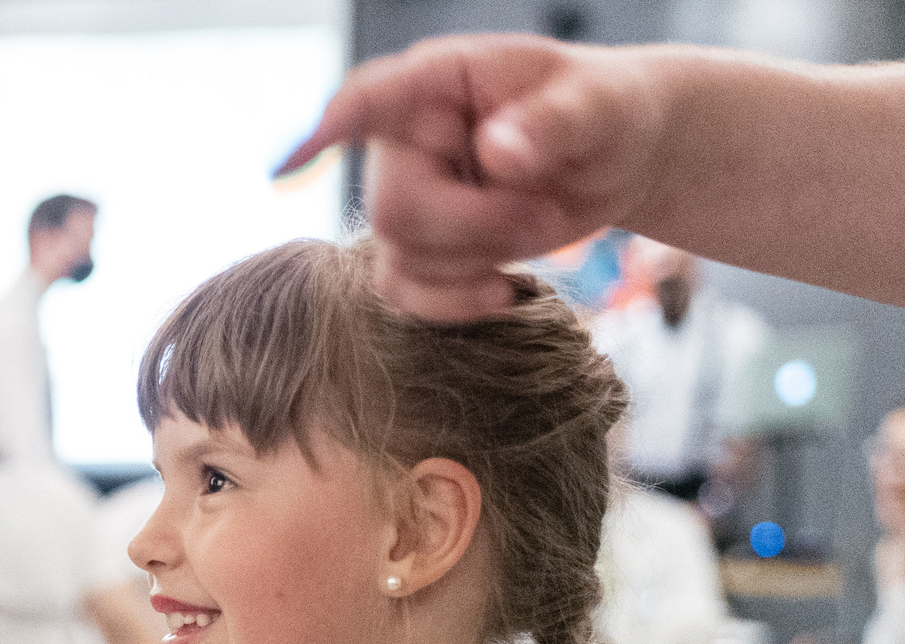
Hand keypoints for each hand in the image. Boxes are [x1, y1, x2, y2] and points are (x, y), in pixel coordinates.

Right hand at [282, 35, 669, 320]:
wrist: (616, 157)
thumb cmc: (609, 113)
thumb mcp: (602, 107)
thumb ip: (556, 121)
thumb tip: (497, 151)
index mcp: (440, 80)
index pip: (372, 98)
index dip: (329, 129)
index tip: (288, 164)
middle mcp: (405, 136)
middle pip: (395, 209)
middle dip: (475, 227)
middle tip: (543, 211)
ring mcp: (405, 193)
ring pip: (401, 257)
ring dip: (479, 259)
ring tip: (541, 224)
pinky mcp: (418, 246)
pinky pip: (403, 293)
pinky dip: (454, 302)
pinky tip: (504, 290)